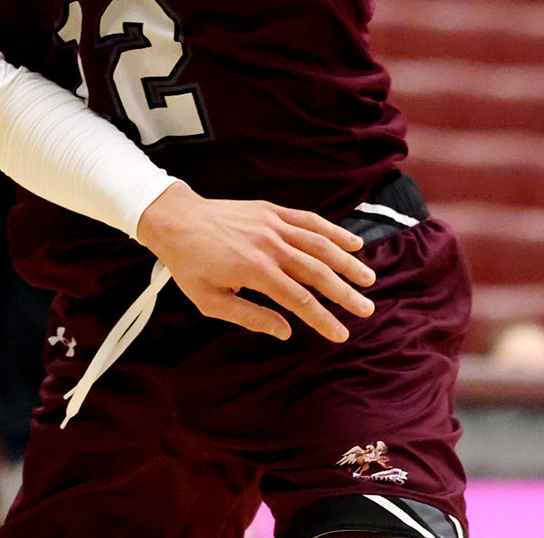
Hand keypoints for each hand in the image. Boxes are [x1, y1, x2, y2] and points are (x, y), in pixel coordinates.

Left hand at [135, 183, 375, 342]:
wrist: (175, 220)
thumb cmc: (190, 264)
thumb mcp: (210, 300)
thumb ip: (250, 316)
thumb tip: (286, 331)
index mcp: (254, 270)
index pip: (299, 300)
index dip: (323, 319)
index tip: (341, 334)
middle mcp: (268, 245)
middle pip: (317, 273)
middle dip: (344, 294)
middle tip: (366, 310)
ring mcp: (272, 224)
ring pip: (319, 244)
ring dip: (347, 263)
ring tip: (368, 280)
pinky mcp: (271, 210)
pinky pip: (308, 220)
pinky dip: (333, 231)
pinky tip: (353, 243)